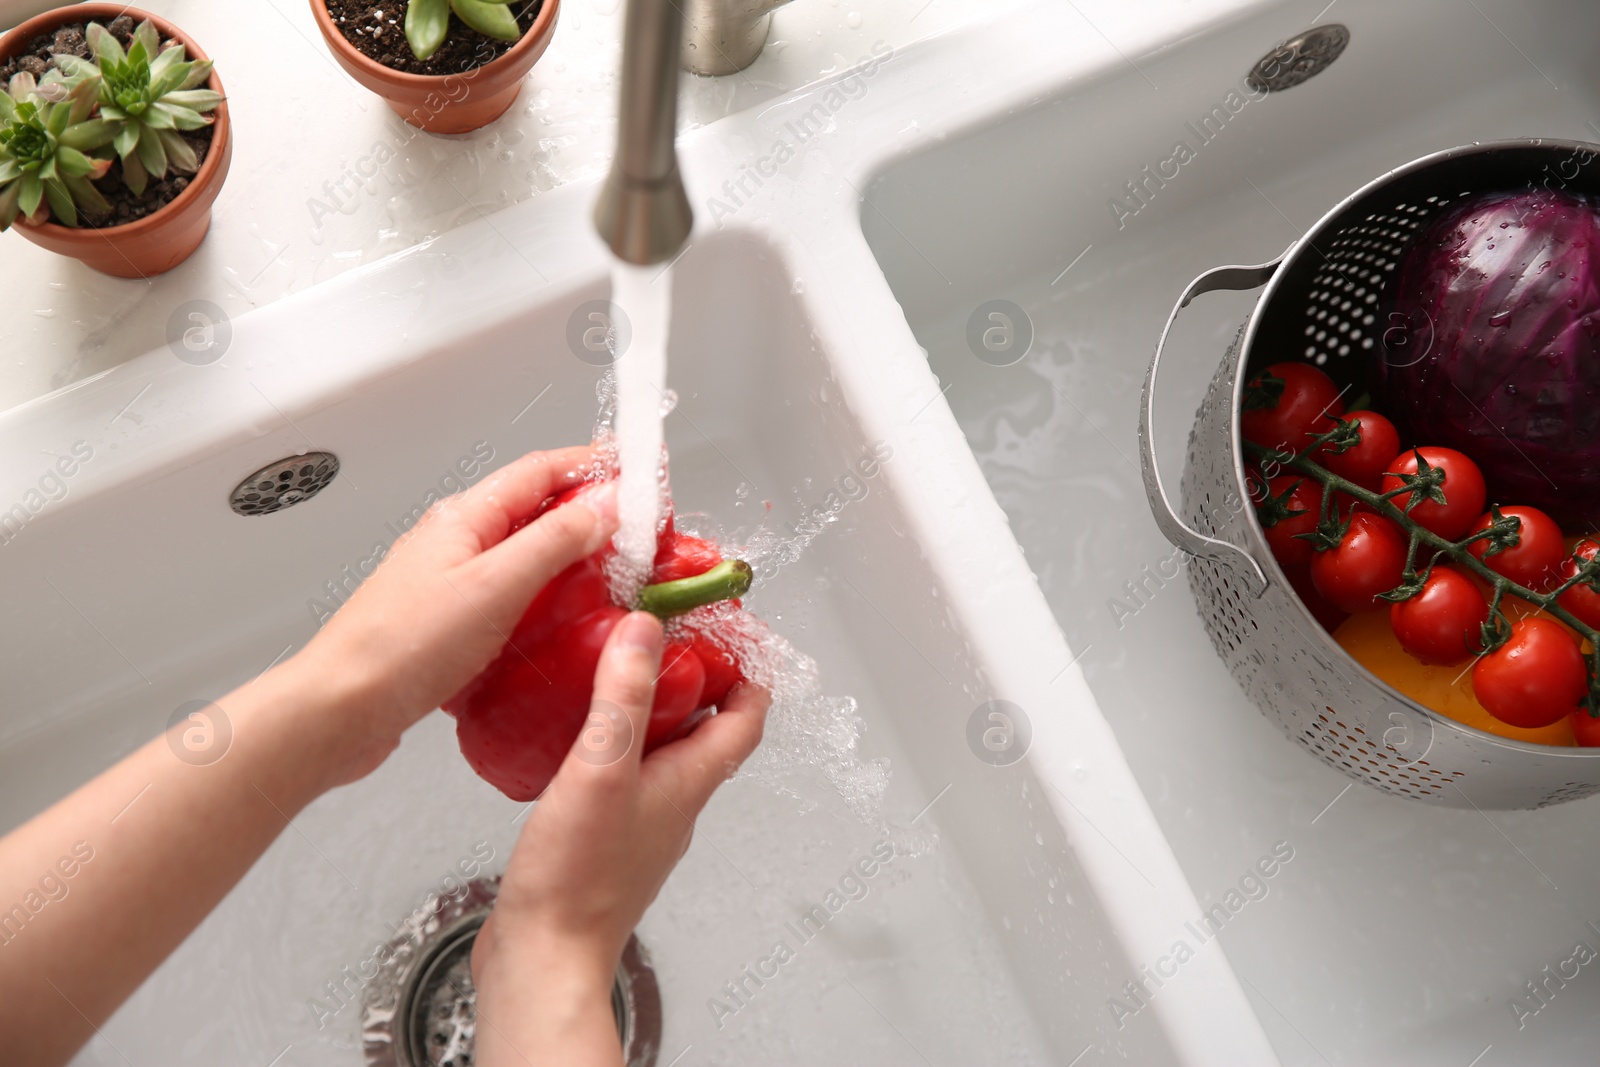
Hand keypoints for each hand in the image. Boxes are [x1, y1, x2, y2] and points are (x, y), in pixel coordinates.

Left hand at [290, 445, 617, 784]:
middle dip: (587, 509)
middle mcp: (454, 542)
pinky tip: (560, 625)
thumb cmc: (400, 648)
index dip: (593, 464)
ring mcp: (449, 582)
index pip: (541, 469)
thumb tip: (603, 506)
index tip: (636, 469)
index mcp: (463, 518)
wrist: (340, 710)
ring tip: (609, 572)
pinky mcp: (447, 623)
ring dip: (568, 556)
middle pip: (533, 507)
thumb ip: (553, 541)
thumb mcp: (494, 585)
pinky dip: (543, 598)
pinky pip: (508, 595)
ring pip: (521, 553)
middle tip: (634, 526)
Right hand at [470, 611, 768, 1065]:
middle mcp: (674, 802)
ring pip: (660, 753)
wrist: (542, 959)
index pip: (745, 718)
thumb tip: (646, 630)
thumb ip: (624, 697)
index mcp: (689, 783)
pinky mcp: (604, 839)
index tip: (728, 630)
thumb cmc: (577, 878)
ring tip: (610, 673)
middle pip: (704, 730)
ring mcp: (640, 823)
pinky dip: (609, 744)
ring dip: (647, 710)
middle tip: (659, 638)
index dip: (746, 671)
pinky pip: (621, 777)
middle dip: (691, 679)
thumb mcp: (602, 767)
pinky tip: (569, 735)